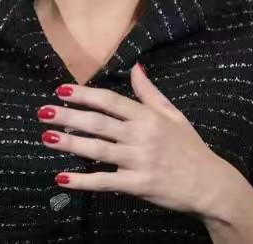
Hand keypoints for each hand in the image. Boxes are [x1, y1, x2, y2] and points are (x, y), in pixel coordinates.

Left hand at [36, 63, 239, 216]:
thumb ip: (150, 93)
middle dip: (69, 116)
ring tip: (46, 137)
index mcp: (148, 116)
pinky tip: (62, 178)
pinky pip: (105, 182)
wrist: (210, 184)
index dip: (85, 95)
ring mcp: (139, 161)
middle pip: (99, 123)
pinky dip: (83, 181)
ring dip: (70, 144)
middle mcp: (141, 136)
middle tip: (43, 112)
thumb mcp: (173, 114)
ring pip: (98, 150)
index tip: (62, 90)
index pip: (110, 101)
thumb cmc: (190, 148)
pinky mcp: (138, 186)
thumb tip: (135, 67)